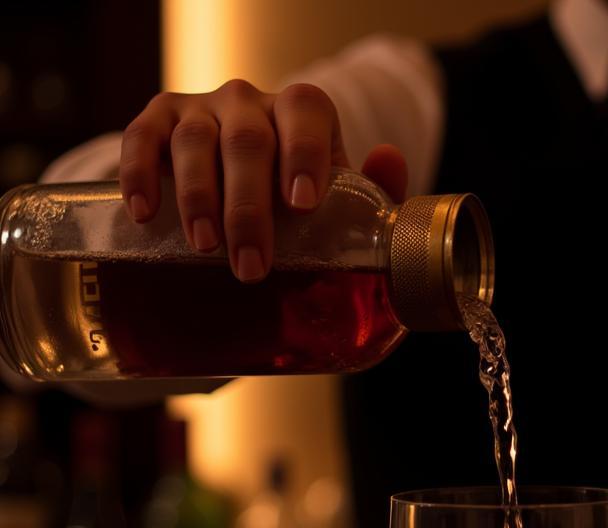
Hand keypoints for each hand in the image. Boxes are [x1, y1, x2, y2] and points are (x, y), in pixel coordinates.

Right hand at [118, 80, 408, 281]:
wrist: (245, 195)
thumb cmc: (299, 204)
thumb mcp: (340, 201)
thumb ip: (374, 192)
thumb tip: (389, 159)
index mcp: (301, 112)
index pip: (305, 113)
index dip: (304, 153)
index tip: (301, 204)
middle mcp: (249, 103)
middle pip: (247, 141)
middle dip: (249, 208)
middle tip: (251, 265)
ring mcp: (200, 108)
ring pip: (195, 141)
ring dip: (198, 197)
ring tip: (205, 247)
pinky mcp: (157, 121)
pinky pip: (141, 136)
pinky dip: (139, 173)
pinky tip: (144, 214)